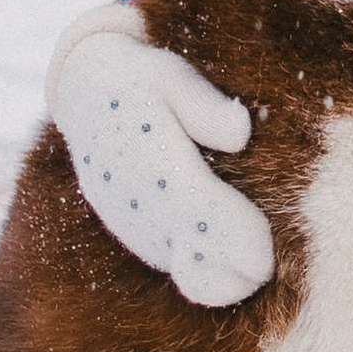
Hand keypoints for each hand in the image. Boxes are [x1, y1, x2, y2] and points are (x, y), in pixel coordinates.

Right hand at [46, 2, 274, 304]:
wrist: (86, 94)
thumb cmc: (143, 80)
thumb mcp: (172, 74)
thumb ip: (204, 104)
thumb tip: (241, 133)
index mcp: (149, 162)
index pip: (198, 215)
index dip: (232, 242)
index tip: (263, 257)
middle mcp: (137, 202)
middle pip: (189, 257)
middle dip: (232, 274)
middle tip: (266, 272)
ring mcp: (132, 223)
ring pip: (178, 268)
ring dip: (217, 277)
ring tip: (253, 272)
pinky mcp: (133, 232)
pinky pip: (168, 262)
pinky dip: (199, 268)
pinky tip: (229, 265)